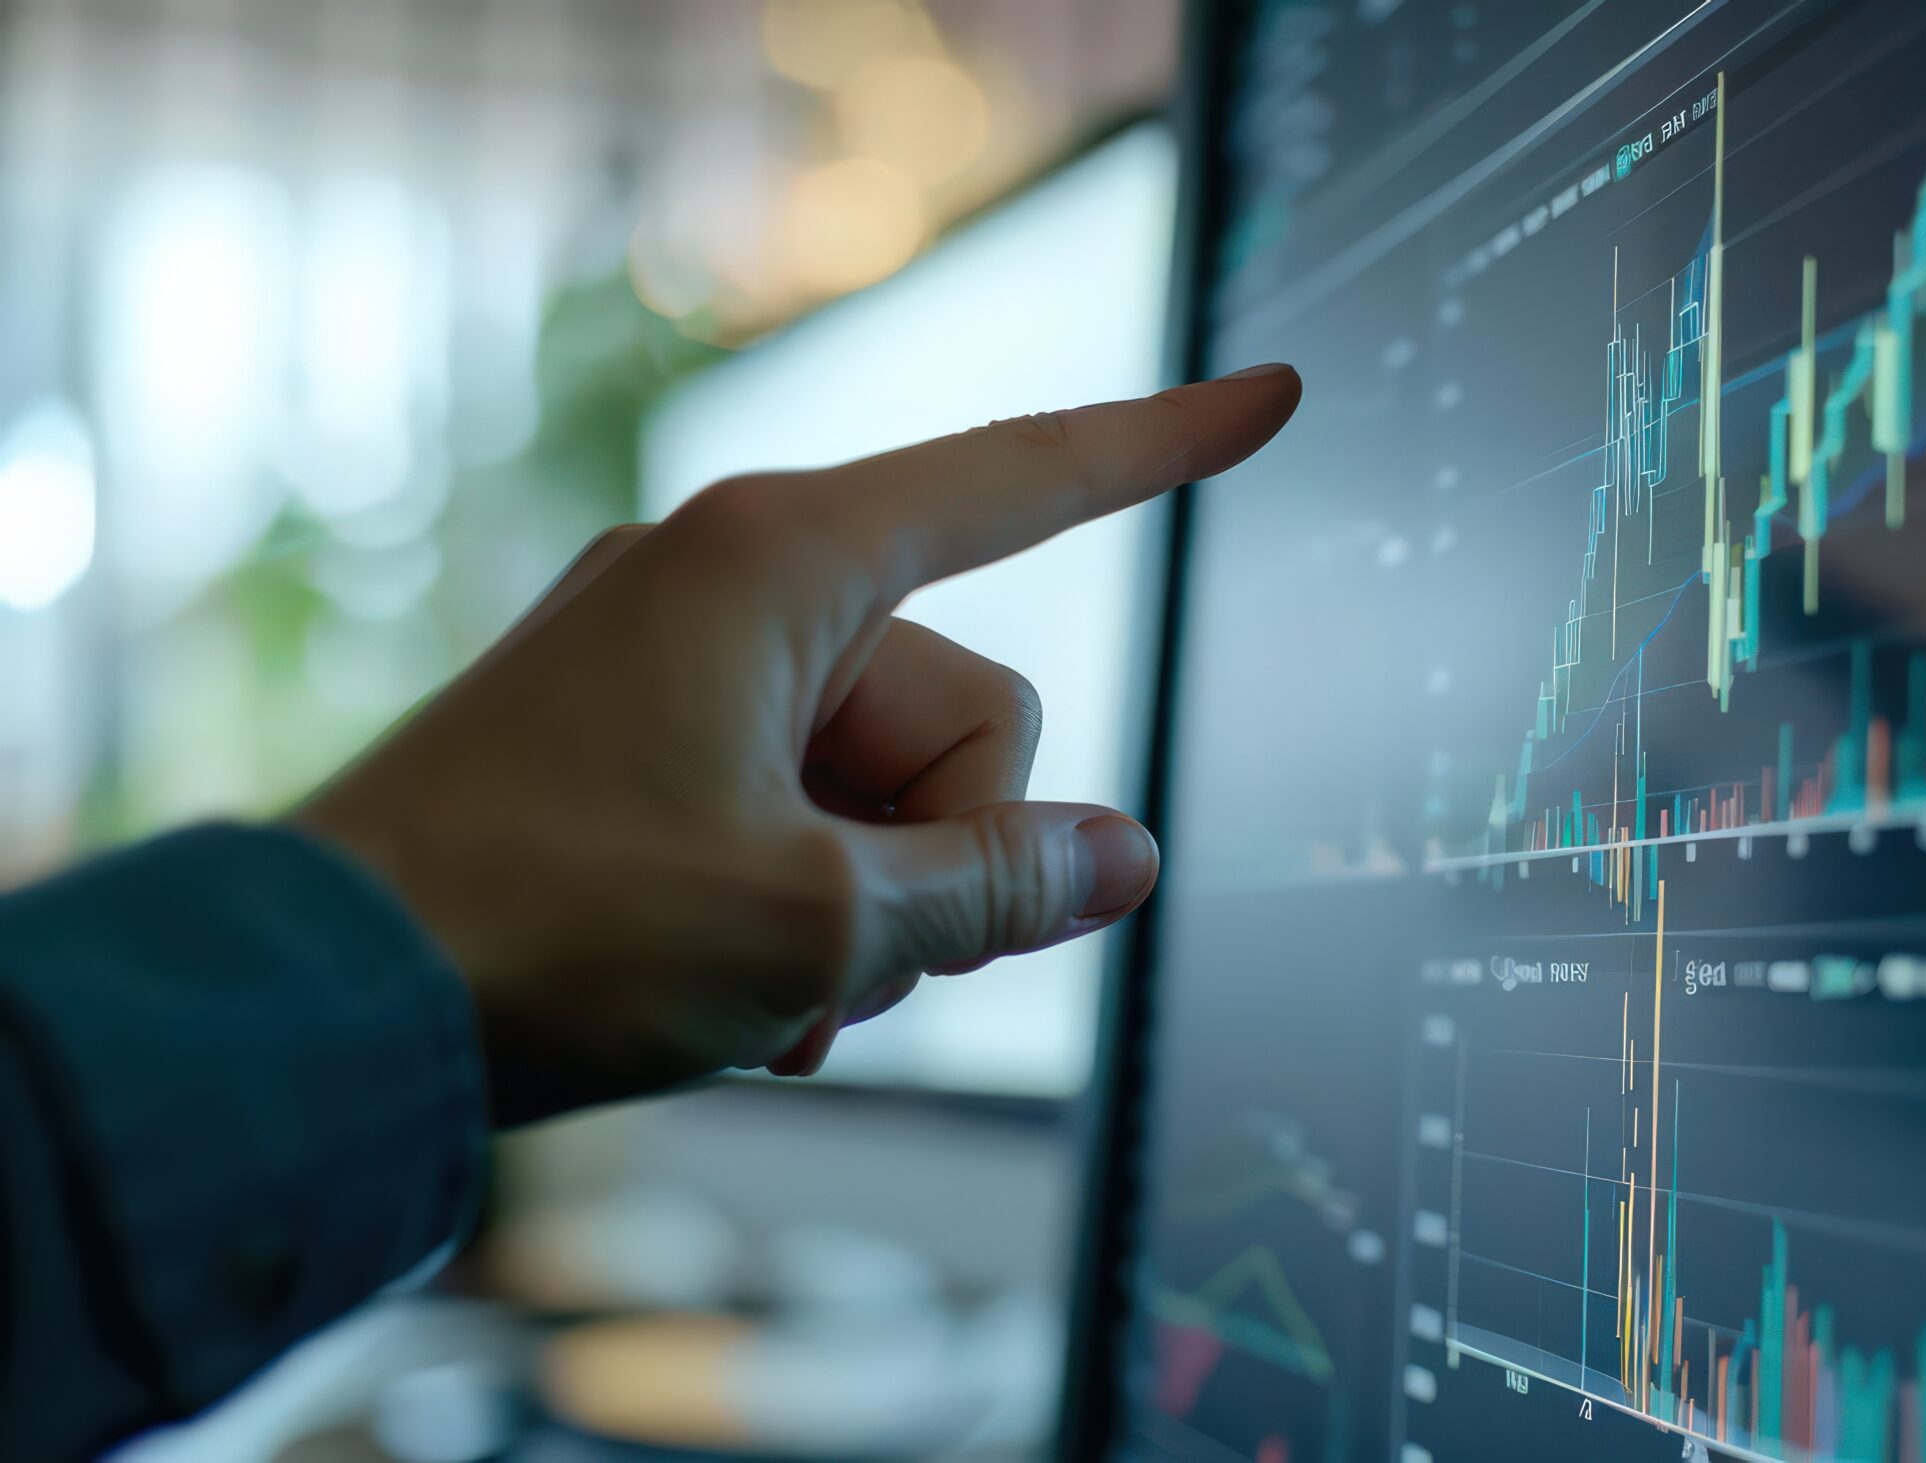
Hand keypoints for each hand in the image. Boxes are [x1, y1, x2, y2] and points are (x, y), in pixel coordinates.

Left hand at [293, 364, 1300, 1123]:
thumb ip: (1002, 885)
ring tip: (778, 1001)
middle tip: (850, 963)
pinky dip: (803, 905)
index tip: (1271, 394)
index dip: (1163, 444)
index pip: (1023, 482)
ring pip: (884, 782)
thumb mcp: (821, 922)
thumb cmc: (550, 928)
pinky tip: (742, 999)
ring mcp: (678, 658)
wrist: (324, 996)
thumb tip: (1128, 857)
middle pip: (961, 709)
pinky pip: (797, 804)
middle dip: (942, 853)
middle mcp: (731, 581)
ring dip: (870, 908)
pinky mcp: (639, 735)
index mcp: (779, 563)